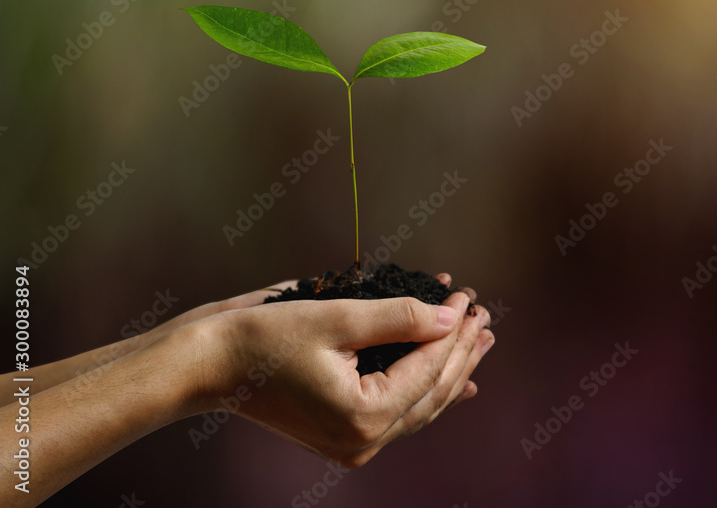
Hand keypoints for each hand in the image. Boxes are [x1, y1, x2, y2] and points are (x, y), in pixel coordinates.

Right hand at [193, 285, 494, 466]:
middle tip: (483, 316)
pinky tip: (456, 381)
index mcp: (364, 415)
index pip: (428, 368)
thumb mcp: (337, 317)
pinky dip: (427, 391)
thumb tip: (451, 318)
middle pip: (432, 392)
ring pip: (421, 406)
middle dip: (461, 351)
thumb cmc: (262, 338)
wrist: (209, 364)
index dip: (454, 330)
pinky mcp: (344, 436)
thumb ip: (400, 318)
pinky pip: (400, 414)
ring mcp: (354, 444)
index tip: (468, 297)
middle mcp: (363, 440)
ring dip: (452, 371)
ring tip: (479, 340)